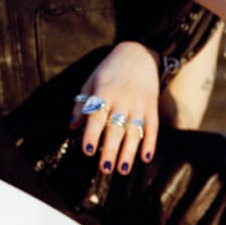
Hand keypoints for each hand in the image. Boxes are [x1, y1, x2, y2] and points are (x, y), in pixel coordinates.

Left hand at [73, 42, 161, 174]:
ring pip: (134, 131)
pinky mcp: (152, 106)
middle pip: (116, 128)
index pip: (97, 116)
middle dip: (110, 149)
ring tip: (122, 170)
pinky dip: (150, 143)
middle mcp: (122, 99)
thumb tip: (73, 127)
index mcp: (104, 92)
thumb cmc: (109, 70)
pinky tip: (146, 158)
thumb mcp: (91, 81)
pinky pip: (152, 127)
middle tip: (104, 168)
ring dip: (129, 152)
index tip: (88, 151)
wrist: (138, 54)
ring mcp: (139, 104)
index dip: (92, 134)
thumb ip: (82, 104)